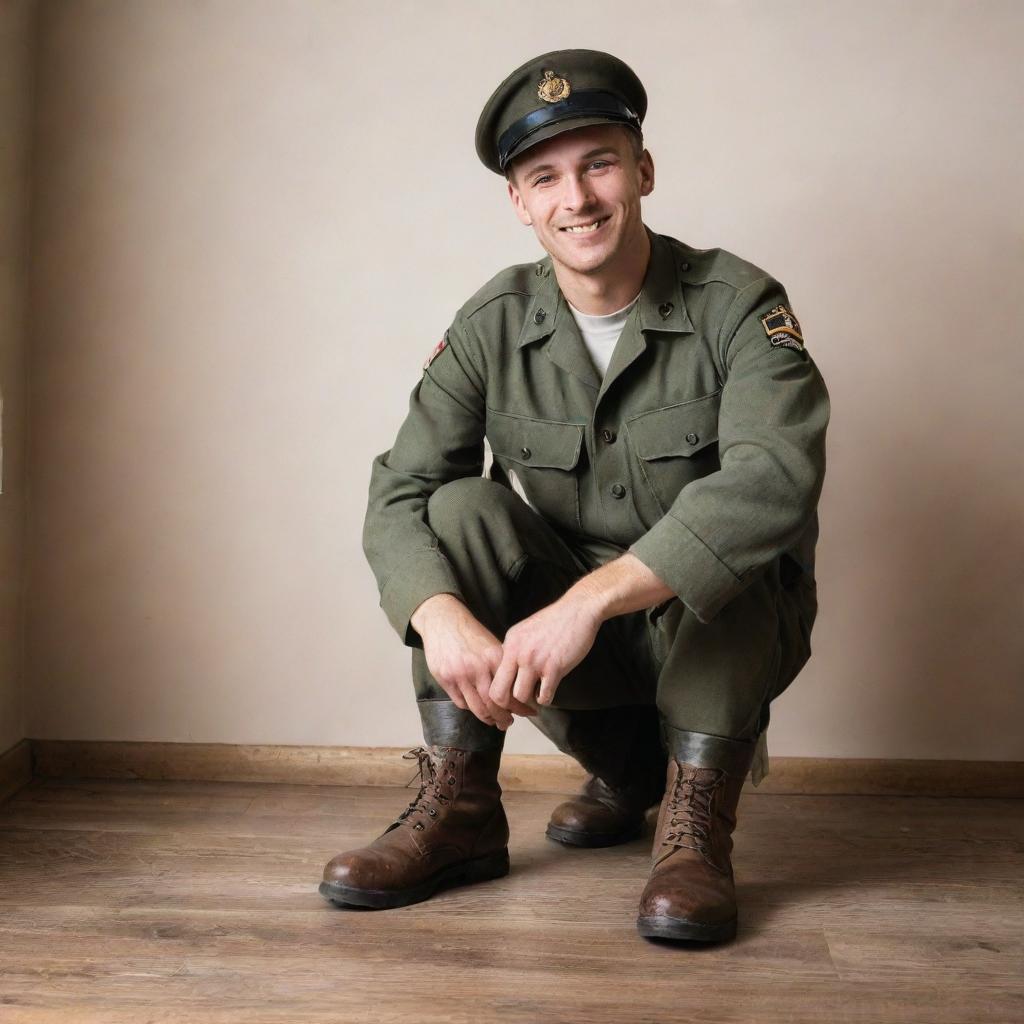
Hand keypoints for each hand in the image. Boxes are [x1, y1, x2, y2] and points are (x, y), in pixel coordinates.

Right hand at [411, 595, 535, 728]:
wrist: (444, 620)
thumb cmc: (471, 634)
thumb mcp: (492, 645)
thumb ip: (502, 667)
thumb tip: (516, 692)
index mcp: (494, 657)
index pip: (510, 690)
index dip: (521, 707)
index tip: (528, 713)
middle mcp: (478, 667)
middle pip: (494, 704)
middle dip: (503, 718)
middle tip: (508, 723)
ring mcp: (460, 674)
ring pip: (477, 708)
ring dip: (488, 719)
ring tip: (494, 721)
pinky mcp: (445, 678)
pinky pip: (460, 703)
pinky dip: (470, 708)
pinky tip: (477, 708)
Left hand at [489, 593, 602, 710]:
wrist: (578, 609)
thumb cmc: (556, 621)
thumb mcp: (525, 630)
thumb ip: (515, 648)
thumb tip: (508, 668)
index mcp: (509, 643)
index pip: (492, 676)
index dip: (499, 692)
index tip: (508, 697)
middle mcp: (517, 652)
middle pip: (498, 692)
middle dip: (507, 705)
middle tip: (517, 707)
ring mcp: (534, 661)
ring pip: (520, 696)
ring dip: (529, 701)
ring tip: (536, 695)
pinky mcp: (554, 667)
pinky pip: (543, 696)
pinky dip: (546, 698)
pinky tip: (549, 691)